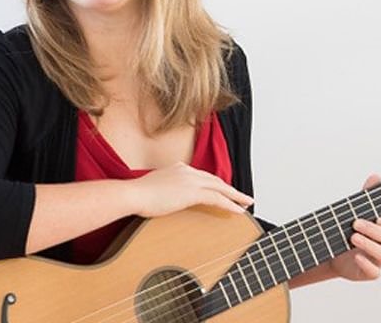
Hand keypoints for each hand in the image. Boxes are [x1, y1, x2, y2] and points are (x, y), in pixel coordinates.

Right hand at [126, 162, 253, 217]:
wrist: (133, 194)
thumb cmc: (136, 196)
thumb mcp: (153, 189)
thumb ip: (163, 190)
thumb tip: (163, 199)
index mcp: (177, 168)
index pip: (202, 176)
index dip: (215, 184)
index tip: (223, 190)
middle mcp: (186, 170)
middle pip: (215, 179)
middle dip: (230, 188)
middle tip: (244, 196)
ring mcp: (190, 180)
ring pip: (220, 187)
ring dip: (236, 195)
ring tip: (247, 203)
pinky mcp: (192, 191)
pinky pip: (217, 198)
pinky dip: (230, 204)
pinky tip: (239, 211)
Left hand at [328, 174, 380, 280]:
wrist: (332, 252)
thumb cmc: (350, 230)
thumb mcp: (357, 211)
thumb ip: (367, 197)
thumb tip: (376, 176)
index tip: (380, 218)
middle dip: (374, 230)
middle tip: (355, 223)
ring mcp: (379, 260)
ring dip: (369, 245)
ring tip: (352, 237)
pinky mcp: (369, 272)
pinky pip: (374, 272)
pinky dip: (366, 264)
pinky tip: (356, 257)